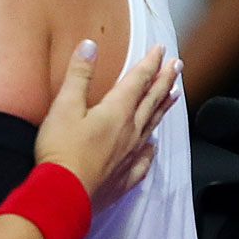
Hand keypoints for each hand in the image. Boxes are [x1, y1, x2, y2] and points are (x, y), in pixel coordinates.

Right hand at [35, 41, 182, 212]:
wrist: (64, 193)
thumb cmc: (61, 150)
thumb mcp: (64, 106)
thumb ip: (78, 75)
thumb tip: (89, 46)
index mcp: (116, 112)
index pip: (138, 81)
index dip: (150, 63)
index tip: (160, 50)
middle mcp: (130, 131)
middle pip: (151, 101)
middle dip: (164, 80)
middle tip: (177, 65)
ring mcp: (130, 155)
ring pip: (152, 125)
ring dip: (163, 107)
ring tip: (174, 95)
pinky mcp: (124, 176)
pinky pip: (145, 159)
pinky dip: (150, 149)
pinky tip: (153, 146)